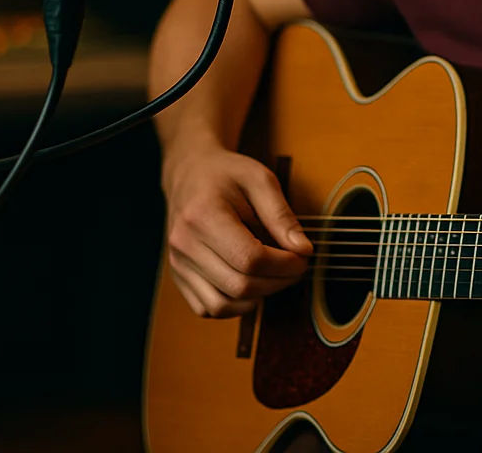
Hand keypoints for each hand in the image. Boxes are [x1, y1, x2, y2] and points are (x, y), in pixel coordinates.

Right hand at [161, 144, 313, 317]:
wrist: (190, 172)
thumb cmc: (226, 174)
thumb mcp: (260, 180)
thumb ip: (282, 215)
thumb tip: (303, 250)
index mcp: (203, 215)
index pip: (250, 259)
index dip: (284, 265)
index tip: (302, 257)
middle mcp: (184, 244)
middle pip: (239, 285)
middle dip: (278, 282)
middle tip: (296, 267)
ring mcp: (178, 263)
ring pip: (223, 305)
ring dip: (258, 297)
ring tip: (275, 275)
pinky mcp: (179, 276)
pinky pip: (208, 308)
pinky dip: (235, 305)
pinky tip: (252, 283)